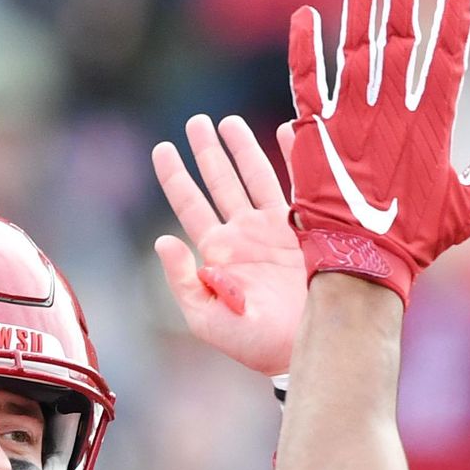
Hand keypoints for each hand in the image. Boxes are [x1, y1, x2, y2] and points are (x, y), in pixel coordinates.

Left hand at [152, 113, 305, 377]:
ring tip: (228, 122)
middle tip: (197, 121)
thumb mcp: (206, 319)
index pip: (190, 205)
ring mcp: (275, 229)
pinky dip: (292, 158)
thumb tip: (163, 240)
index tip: (164, 148)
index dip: (175, 176)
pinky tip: (287, 133)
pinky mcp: (306, 229)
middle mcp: (244, 235)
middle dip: (208, 151)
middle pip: (221, 182)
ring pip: (254, 177)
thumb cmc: (254, 343)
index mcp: (218, 252)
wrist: (306, 349)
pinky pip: (297, 185)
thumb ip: (183, 280)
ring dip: (242, 148)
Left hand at [284, 0, 469, 300]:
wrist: (362, 264)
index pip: (448, 59)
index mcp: (431, 125)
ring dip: (358, 10)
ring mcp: (350, 118)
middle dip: (405, 0)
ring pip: (354, 51)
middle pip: (400, 41)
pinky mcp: (314, 131)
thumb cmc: (418, 241)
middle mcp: (391, 112)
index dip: (455, 21)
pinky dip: (303, 48)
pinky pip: (305, 80)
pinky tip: (304, 17)